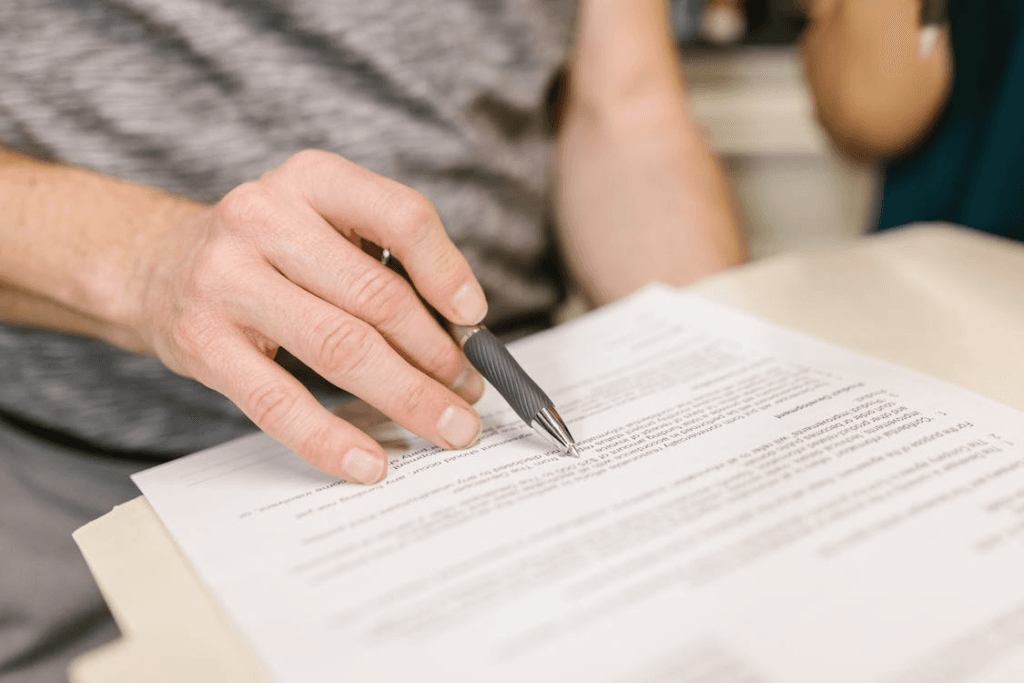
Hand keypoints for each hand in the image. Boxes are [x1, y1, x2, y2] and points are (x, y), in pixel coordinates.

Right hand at [128, 150, 487, 483]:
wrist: (159, 266)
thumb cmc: (269, 252)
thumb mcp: (324, 225)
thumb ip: (386, 262)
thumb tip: (462, 336)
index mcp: (312, 180)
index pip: (401, 216)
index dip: (447, 271)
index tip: (475, 318)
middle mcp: (264, 218)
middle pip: (376, 297)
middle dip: (437, 355)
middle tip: (470, 392)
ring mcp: (226, 280)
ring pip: (339, 348)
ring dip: (407, 396)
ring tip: (448, 426)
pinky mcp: (203, 342)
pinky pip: (279, 402)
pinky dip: (331, 440)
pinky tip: (371, 463)